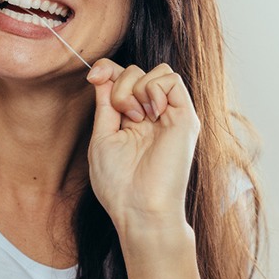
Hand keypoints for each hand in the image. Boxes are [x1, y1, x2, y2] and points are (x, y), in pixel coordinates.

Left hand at [87, 59, 199, 234]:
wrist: (140, 209)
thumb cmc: (118, 183)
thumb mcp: (102, 136)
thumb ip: (105, 103)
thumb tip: (102, 73)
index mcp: (132, 118)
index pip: (122, 77)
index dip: (107, 69)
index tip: (93, 77)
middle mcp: (152, 114)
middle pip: (136, 70)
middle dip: (119, 84)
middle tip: (122, 115)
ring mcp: (169, 114)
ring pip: (156, 70)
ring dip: (136, 87)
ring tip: (136, 117)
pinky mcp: (185, 117)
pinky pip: (171, 79)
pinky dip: (154, 88)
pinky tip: (151, 112)